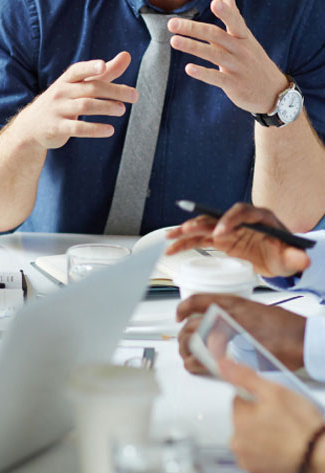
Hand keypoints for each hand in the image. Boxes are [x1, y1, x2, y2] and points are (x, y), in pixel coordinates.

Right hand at [10, 53, 137, 149]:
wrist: (31, 127)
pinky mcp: (57, 128)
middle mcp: (60, 92)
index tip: (102, 66)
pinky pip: (77, 128)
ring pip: (85, 106)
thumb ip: (104, 73)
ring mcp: (57, 110)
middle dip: (113, 91)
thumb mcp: (79, 86)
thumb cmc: (61, 102)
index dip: (90, 67)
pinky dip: (95, 129)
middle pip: (90, 88)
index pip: (78, 70)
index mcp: (66, 80)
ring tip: (122, 110)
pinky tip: (109, 130)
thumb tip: (127, 55)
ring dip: (106, 107)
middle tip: (134, 96)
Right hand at [166, 202, 310, 276]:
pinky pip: (199, 239)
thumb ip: (296, 257)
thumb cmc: (285, 253)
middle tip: (187, 229)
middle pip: (216, 216)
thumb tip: (303, 260)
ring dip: (186, 231)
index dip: (230, 220)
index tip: (221, 234)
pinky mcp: (219, 239)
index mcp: (259, 217)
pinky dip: (185, 243)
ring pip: (203, 226)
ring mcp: (227, 229)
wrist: (278, 258)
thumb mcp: (292, 256)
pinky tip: (172, 248)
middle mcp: (239, 220)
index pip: (242, 212)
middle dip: (201, 222)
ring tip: (170, 236)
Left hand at [168, 0, 288, 113]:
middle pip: (216, 36)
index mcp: (244, 37)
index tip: (215, 2)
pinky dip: (203, 73)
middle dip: (193, 29)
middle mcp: (242, 50)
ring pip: (213, 54)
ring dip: (193, 47)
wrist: (272, 92)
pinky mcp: (234, 84)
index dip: (227, 12)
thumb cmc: (254, 60)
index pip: (235, 21)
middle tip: (171, 23)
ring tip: (173, 41)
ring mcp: (238, 67)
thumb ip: (234, 17)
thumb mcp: (246, 38)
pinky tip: (188, 68)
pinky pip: (216, 77)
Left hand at [176, 293, 305, 373]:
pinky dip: (199, 363)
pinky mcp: (235, 352)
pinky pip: (209, 358)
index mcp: (232, 303)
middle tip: (184, 346)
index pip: (198, 300)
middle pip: (192, 324)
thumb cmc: (283, 326)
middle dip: (184, 338)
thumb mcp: (253, 312)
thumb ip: (233, 316)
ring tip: (188, 358)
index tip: (178, 316)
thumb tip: (219, 326)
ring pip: (197, 341)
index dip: (184, 307)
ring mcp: (231, 334)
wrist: (303, 337)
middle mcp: (228, 314)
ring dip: (188, 351)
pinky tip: (195, 366)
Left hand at [220, 358, 323, 472]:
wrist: (321, 460)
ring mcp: (249, 462)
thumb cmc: (302, 429)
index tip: (271, 404)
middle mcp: (238, 444)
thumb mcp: (274, 392)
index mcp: (238, 421)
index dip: (256, 399)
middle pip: (243, 420)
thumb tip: (222, 364)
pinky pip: (259, 456)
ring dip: (263, 436)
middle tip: (281, 421)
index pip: (238, 400)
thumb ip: (244, 376)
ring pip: (251, 438)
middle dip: (259, 418)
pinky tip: (284, 450)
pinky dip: (268, 453)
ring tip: (285, 436)